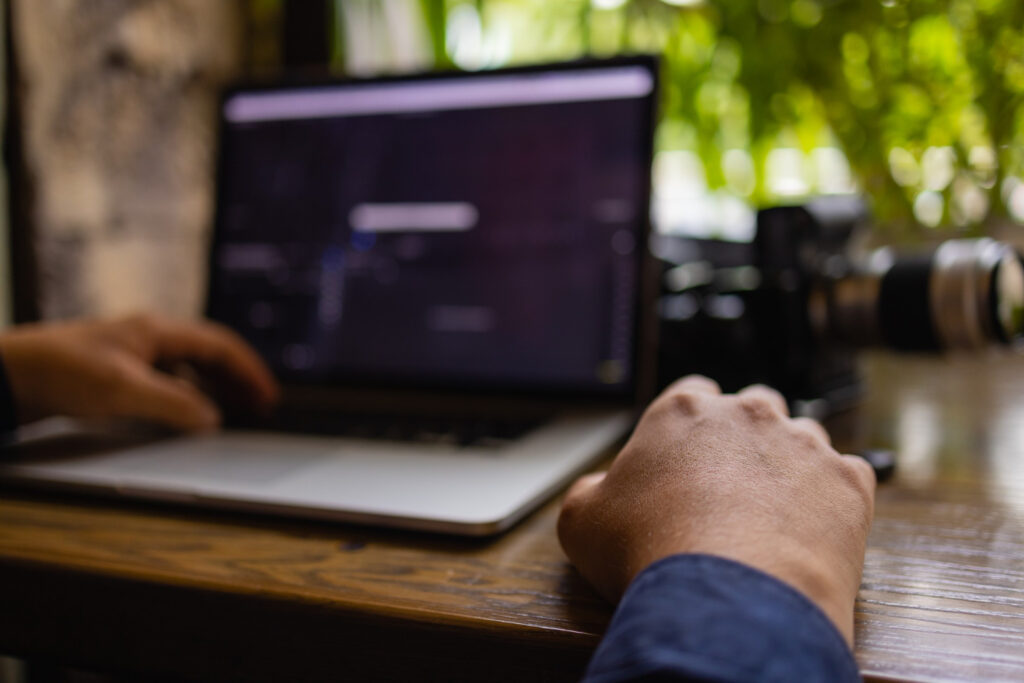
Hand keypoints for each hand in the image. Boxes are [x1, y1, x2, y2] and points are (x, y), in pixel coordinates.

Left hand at [0, 313, 278, 430]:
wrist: (9, 376)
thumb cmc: (60, 373)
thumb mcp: (125, 391)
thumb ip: (175, 405)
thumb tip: (212, 419)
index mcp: (158, 330)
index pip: (220, 346)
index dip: (250, 372)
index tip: (268, 396)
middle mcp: (150, 337)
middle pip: (209, 354)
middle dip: (238, 379)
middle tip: (261, 405)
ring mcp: (133, 353)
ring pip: (189, 367)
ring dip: (215, 388)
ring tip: (235, 410)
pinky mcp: (117, 371)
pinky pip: (169, 379)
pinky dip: (189, 395)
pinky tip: (189, 413)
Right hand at [557, 376, 874, 645]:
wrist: (729, 599)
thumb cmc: (651, 553)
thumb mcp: (582, 520)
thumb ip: (590, 490)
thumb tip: (601, 491)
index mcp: (681, 411)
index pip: (691, 393)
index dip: (687, 426)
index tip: (685, 457)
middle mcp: (747, 414)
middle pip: (752, 407)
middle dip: (743, 438)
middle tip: (728, 488)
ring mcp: (804, 444)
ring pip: (804, 437)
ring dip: (790, 465)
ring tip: (772, 515)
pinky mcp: (849, 482)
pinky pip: (847, 477)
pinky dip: (832, 499)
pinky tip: (809, 531)